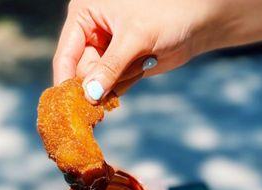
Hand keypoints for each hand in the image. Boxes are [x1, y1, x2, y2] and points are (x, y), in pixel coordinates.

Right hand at [53, 0, 215, 99]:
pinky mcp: (119, 66)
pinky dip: (126, 83)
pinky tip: (144, 64)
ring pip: (99, 83)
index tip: (66, 104)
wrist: (196, 22)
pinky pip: (113, 86)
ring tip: (143, 59)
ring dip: (119, 80)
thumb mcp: (135, 37)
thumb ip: (110, 67)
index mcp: (85, 15)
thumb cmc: (166, 14)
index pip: (66, 54)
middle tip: (121, 77)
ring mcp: (106, 52)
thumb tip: (90, 95)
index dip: (65, 79)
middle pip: (81, 73)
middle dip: (99, 82)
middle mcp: (91, 34)